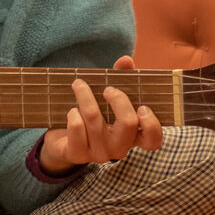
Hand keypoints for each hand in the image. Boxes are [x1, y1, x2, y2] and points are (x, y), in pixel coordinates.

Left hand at [38, 54, 162, 172]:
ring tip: (79, 85)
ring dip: (85, 96)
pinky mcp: (77, 154)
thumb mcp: (107, 98)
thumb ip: (121, 78)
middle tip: (107, 89)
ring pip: (94, 120)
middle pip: (128, 123)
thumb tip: (126, 60)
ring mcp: (99, 153)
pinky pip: (77, 129)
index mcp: (132, 136)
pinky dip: (73, 114)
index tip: (142, 106)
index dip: (151, 124)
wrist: (62, 140)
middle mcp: (118, 148)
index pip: (153, 140)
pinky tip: (72, 111)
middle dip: (118, 99)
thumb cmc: (92, 116)